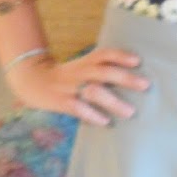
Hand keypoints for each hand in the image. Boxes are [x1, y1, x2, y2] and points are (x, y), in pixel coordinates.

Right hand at [5, 46, 149, 126]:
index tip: (138, 61)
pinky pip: (78, 108)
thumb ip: (101, 69)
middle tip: (145, 85)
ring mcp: (70, 87)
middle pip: (103, 71)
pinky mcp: (61, 102)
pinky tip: (105, 122)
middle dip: (125, 78)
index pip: (103, 54)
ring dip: (113, 101)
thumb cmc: (65, 77)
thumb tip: (132, 78)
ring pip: (93, 91)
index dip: (120, 55)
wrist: (30, 80)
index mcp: (85, 62)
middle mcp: (79, 72)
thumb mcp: (81, 67)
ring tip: (130, 112)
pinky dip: (92, 115)